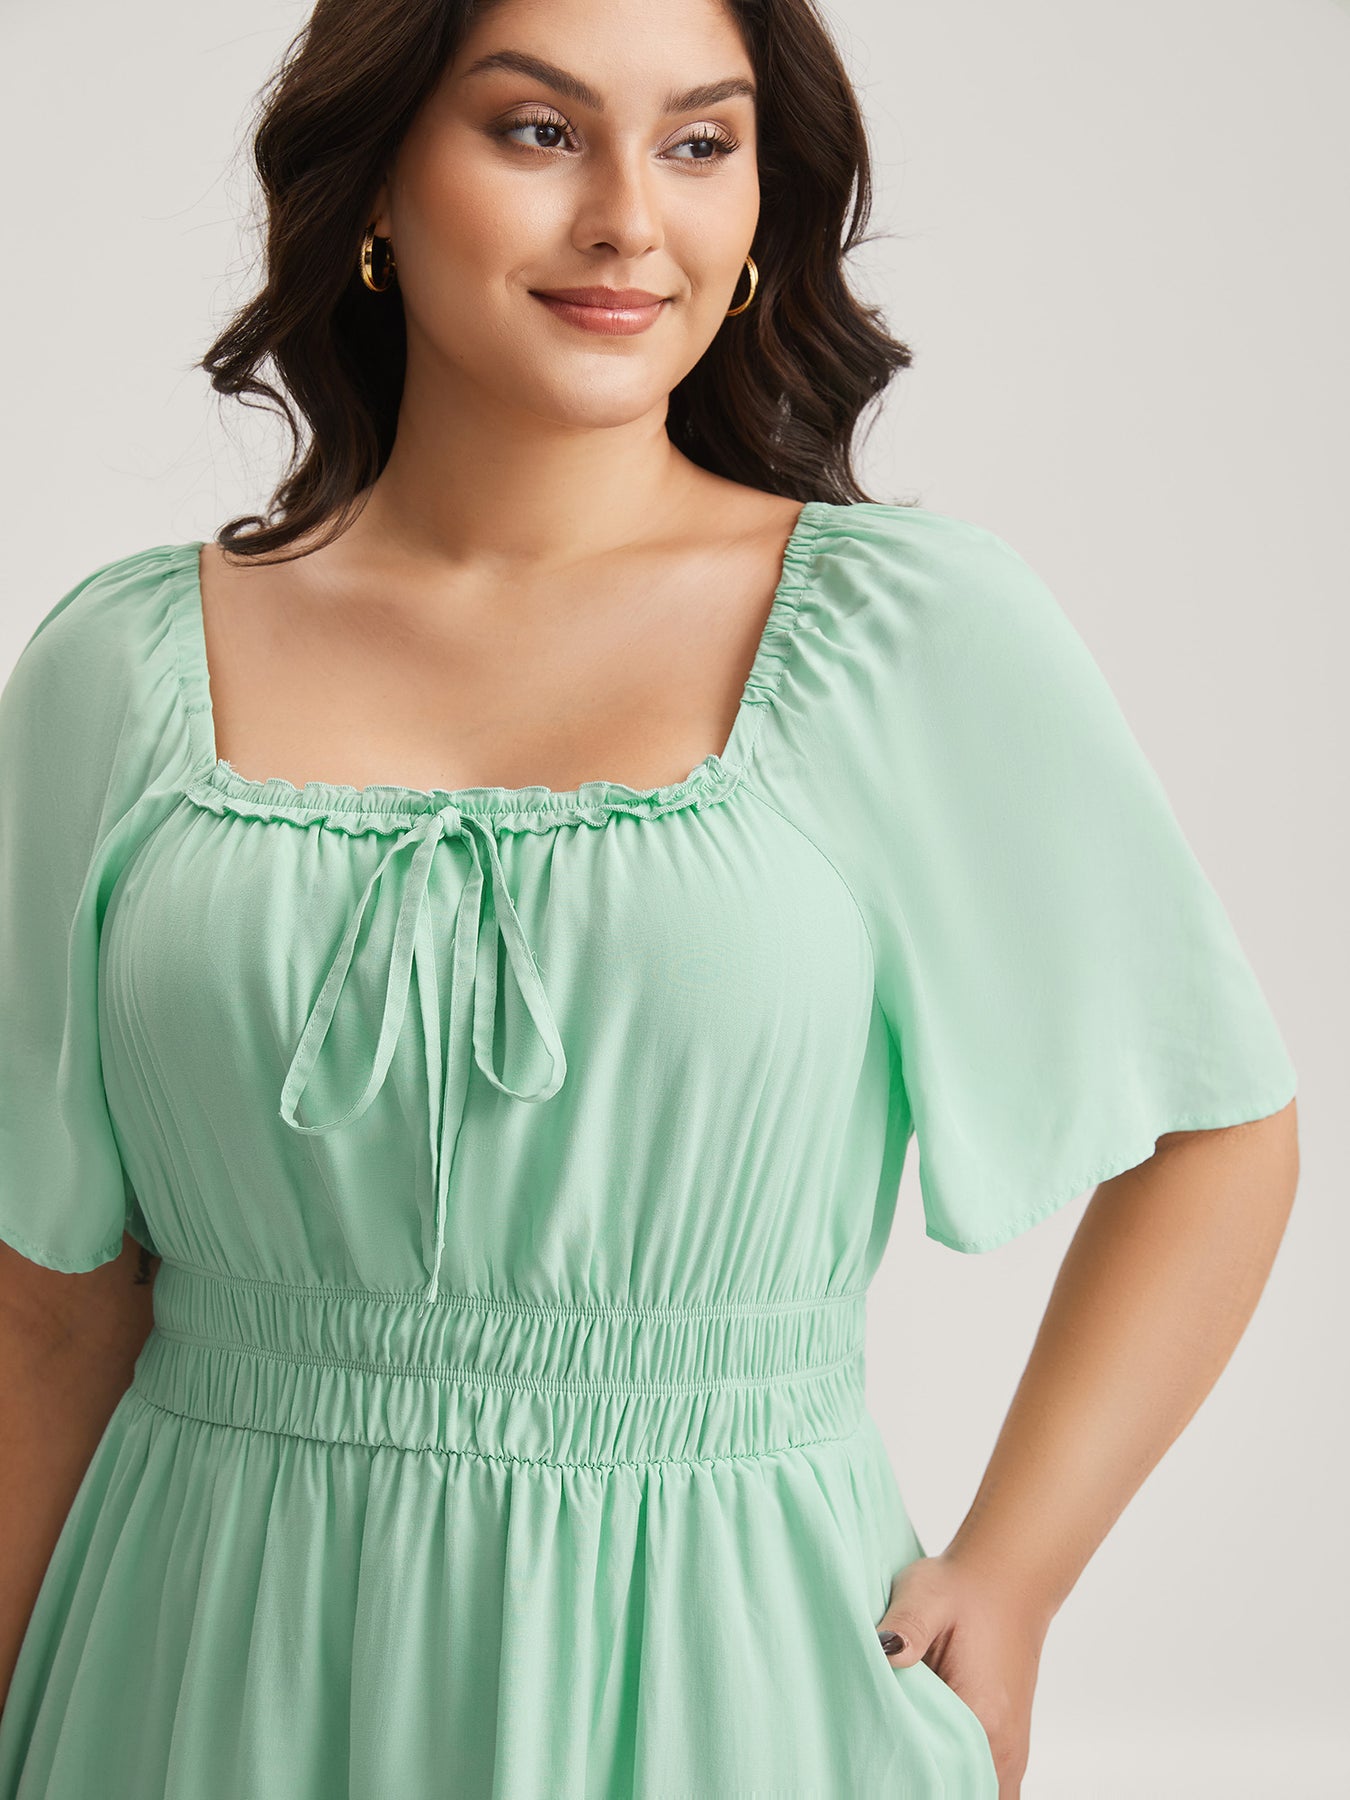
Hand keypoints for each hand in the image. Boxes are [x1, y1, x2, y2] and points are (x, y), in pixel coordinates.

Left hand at [875, 1550, 1048, 1798]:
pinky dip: (965, 1785)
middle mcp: (1003, 1746)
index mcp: (982, 1715)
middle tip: (884, 1774)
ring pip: (978, 1793)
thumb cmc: (963, 1588)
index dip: (910, 1782)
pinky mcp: (1008, 1745)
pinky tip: (934, 1772)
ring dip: (946, 1786)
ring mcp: (1011, 1751)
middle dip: (924, 1787)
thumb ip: (906, 1627)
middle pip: (963, 1793)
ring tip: (905, 1771)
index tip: (879, 1774)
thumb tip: (885, 1653)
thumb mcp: (926, 1594)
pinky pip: (990, 1787)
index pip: (944, 1781)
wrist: (1007, 1579)